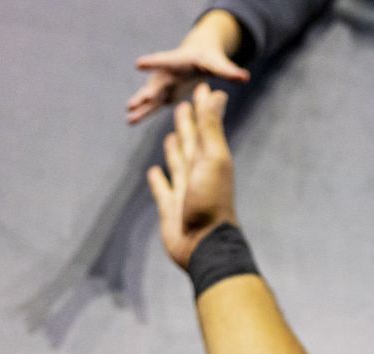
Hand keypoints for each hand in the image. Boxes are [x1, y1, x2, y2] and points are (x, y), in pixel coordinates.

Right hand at [126, 11, 249, 124]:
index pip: (166, 61)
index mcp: (179, 62)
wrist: (199, 56)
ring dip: (141, 106)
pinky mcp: (164, 95)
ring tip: (129, 116)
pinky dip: (142, 112)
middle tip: (140, 100)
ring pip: (151, 97)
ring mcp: (164, 85)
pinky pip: (152, 105)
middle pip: (157, 83)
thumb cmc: (209, 58)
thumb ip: (229, 71)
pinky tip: (130, 121)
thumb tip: (244, 77)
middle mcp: (169, 73)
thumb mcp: (218, 63)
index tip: (138, 63)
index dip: (154, 63)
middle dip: (148, 92)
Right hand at [146, 86, 239, 269]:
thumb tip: (219, 92)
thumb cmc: (211, 201)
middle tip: (183, 106)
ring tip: (170, 137)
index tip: (203, 87)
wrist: (204, 245)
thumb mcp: (213, 159)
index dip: (202, 107)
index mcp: (211, 159)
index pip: (205, 126)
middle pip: (191, 143)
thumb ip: (211, 127)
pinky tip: (153, 172)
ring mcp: (184, 191)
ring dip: (174, 150)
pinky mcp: (170, 209)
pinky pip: (162, 190)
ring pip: (177, 164)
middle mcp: (198, 173)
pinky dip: (158, 181)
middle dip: (187, 124)